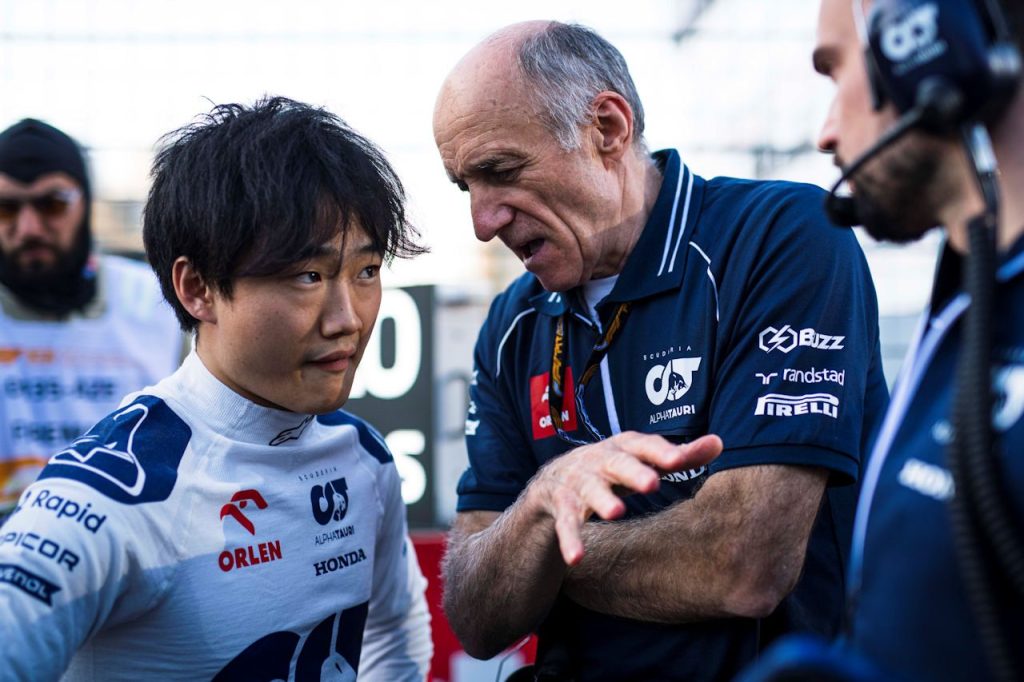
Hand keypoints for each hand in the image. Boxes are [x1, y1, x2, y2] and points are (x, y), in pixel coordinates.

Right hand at [526, 431, 722, 565]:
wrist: (553, 480)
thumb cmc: (611, 469)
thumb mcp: (641, 460)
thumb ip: (679, 456)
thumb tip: (720, 442)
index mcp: (622, 447)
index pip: (643, 445)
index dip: (660, 451)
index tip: (679, 460)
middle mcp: (598, 460)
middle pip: (616, 463)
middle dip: (633, 472)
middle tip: (652, 483)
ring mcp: (577, 482)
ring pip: (589, 490)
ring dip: (602, 500)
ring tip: (617, 513)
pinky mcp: (560, 505)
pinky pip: (566, 523)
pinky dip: (570, 540)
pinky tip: (577, 558)